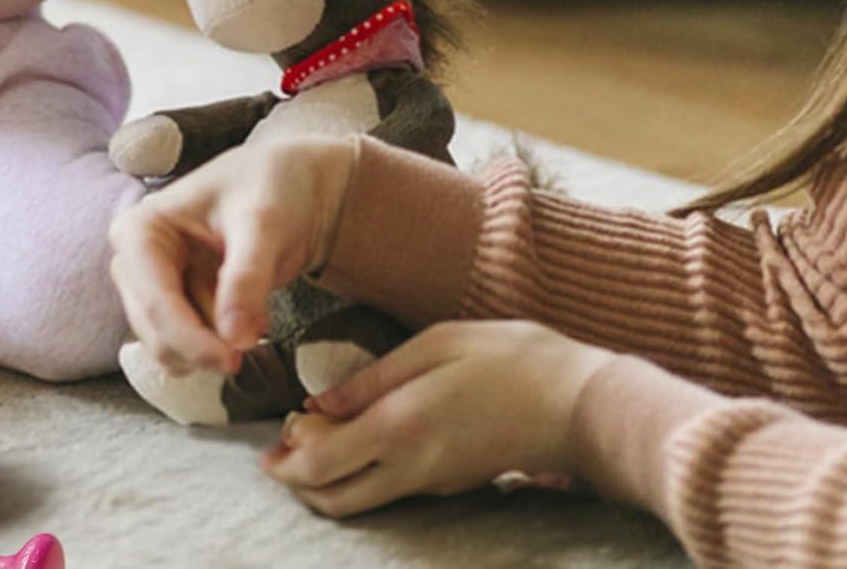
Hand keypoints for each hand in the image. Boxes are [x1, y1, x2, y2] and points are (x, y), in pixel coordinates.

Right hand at [107, 136, 355, 375]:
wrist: (290, 184)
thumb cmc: (268, 185)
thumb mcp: (263, 221)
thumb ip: (247, 277)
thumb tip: (234, 339)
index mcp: (139, 229)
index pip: (155, 304)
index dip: (192, 341)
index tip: (235, 359)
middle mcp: (133, 261)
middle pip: (157, 334)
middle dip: (206, 345)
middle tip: (256, 335)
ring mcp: (151, 287)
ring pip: (171, 349)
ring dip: (216, 344)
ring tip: (255, 310)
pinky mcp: (174, 306)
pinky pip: (189, 348)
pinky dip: (222, 343)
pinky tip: (248, 314)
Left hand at [262, 320, 611, 515]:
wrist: (578, 405)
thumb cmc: (507, 359)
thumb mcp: (434, 346)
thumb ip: (372, 378)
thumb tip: (318, 404)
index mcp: (401, 429)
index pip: (323, 467)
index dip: (287, 464)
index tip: (268, 448)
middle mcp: (413, 468)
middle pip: (337, 499)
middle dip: (300, 483)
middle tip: (283, 452)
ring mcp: (434, 483)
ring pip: (364, 500)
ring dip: (331, 479)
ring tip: (316, 437)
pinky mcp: (452, 484)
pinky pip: (393, 489)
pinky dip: (363, 473)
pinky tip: (359, 437)